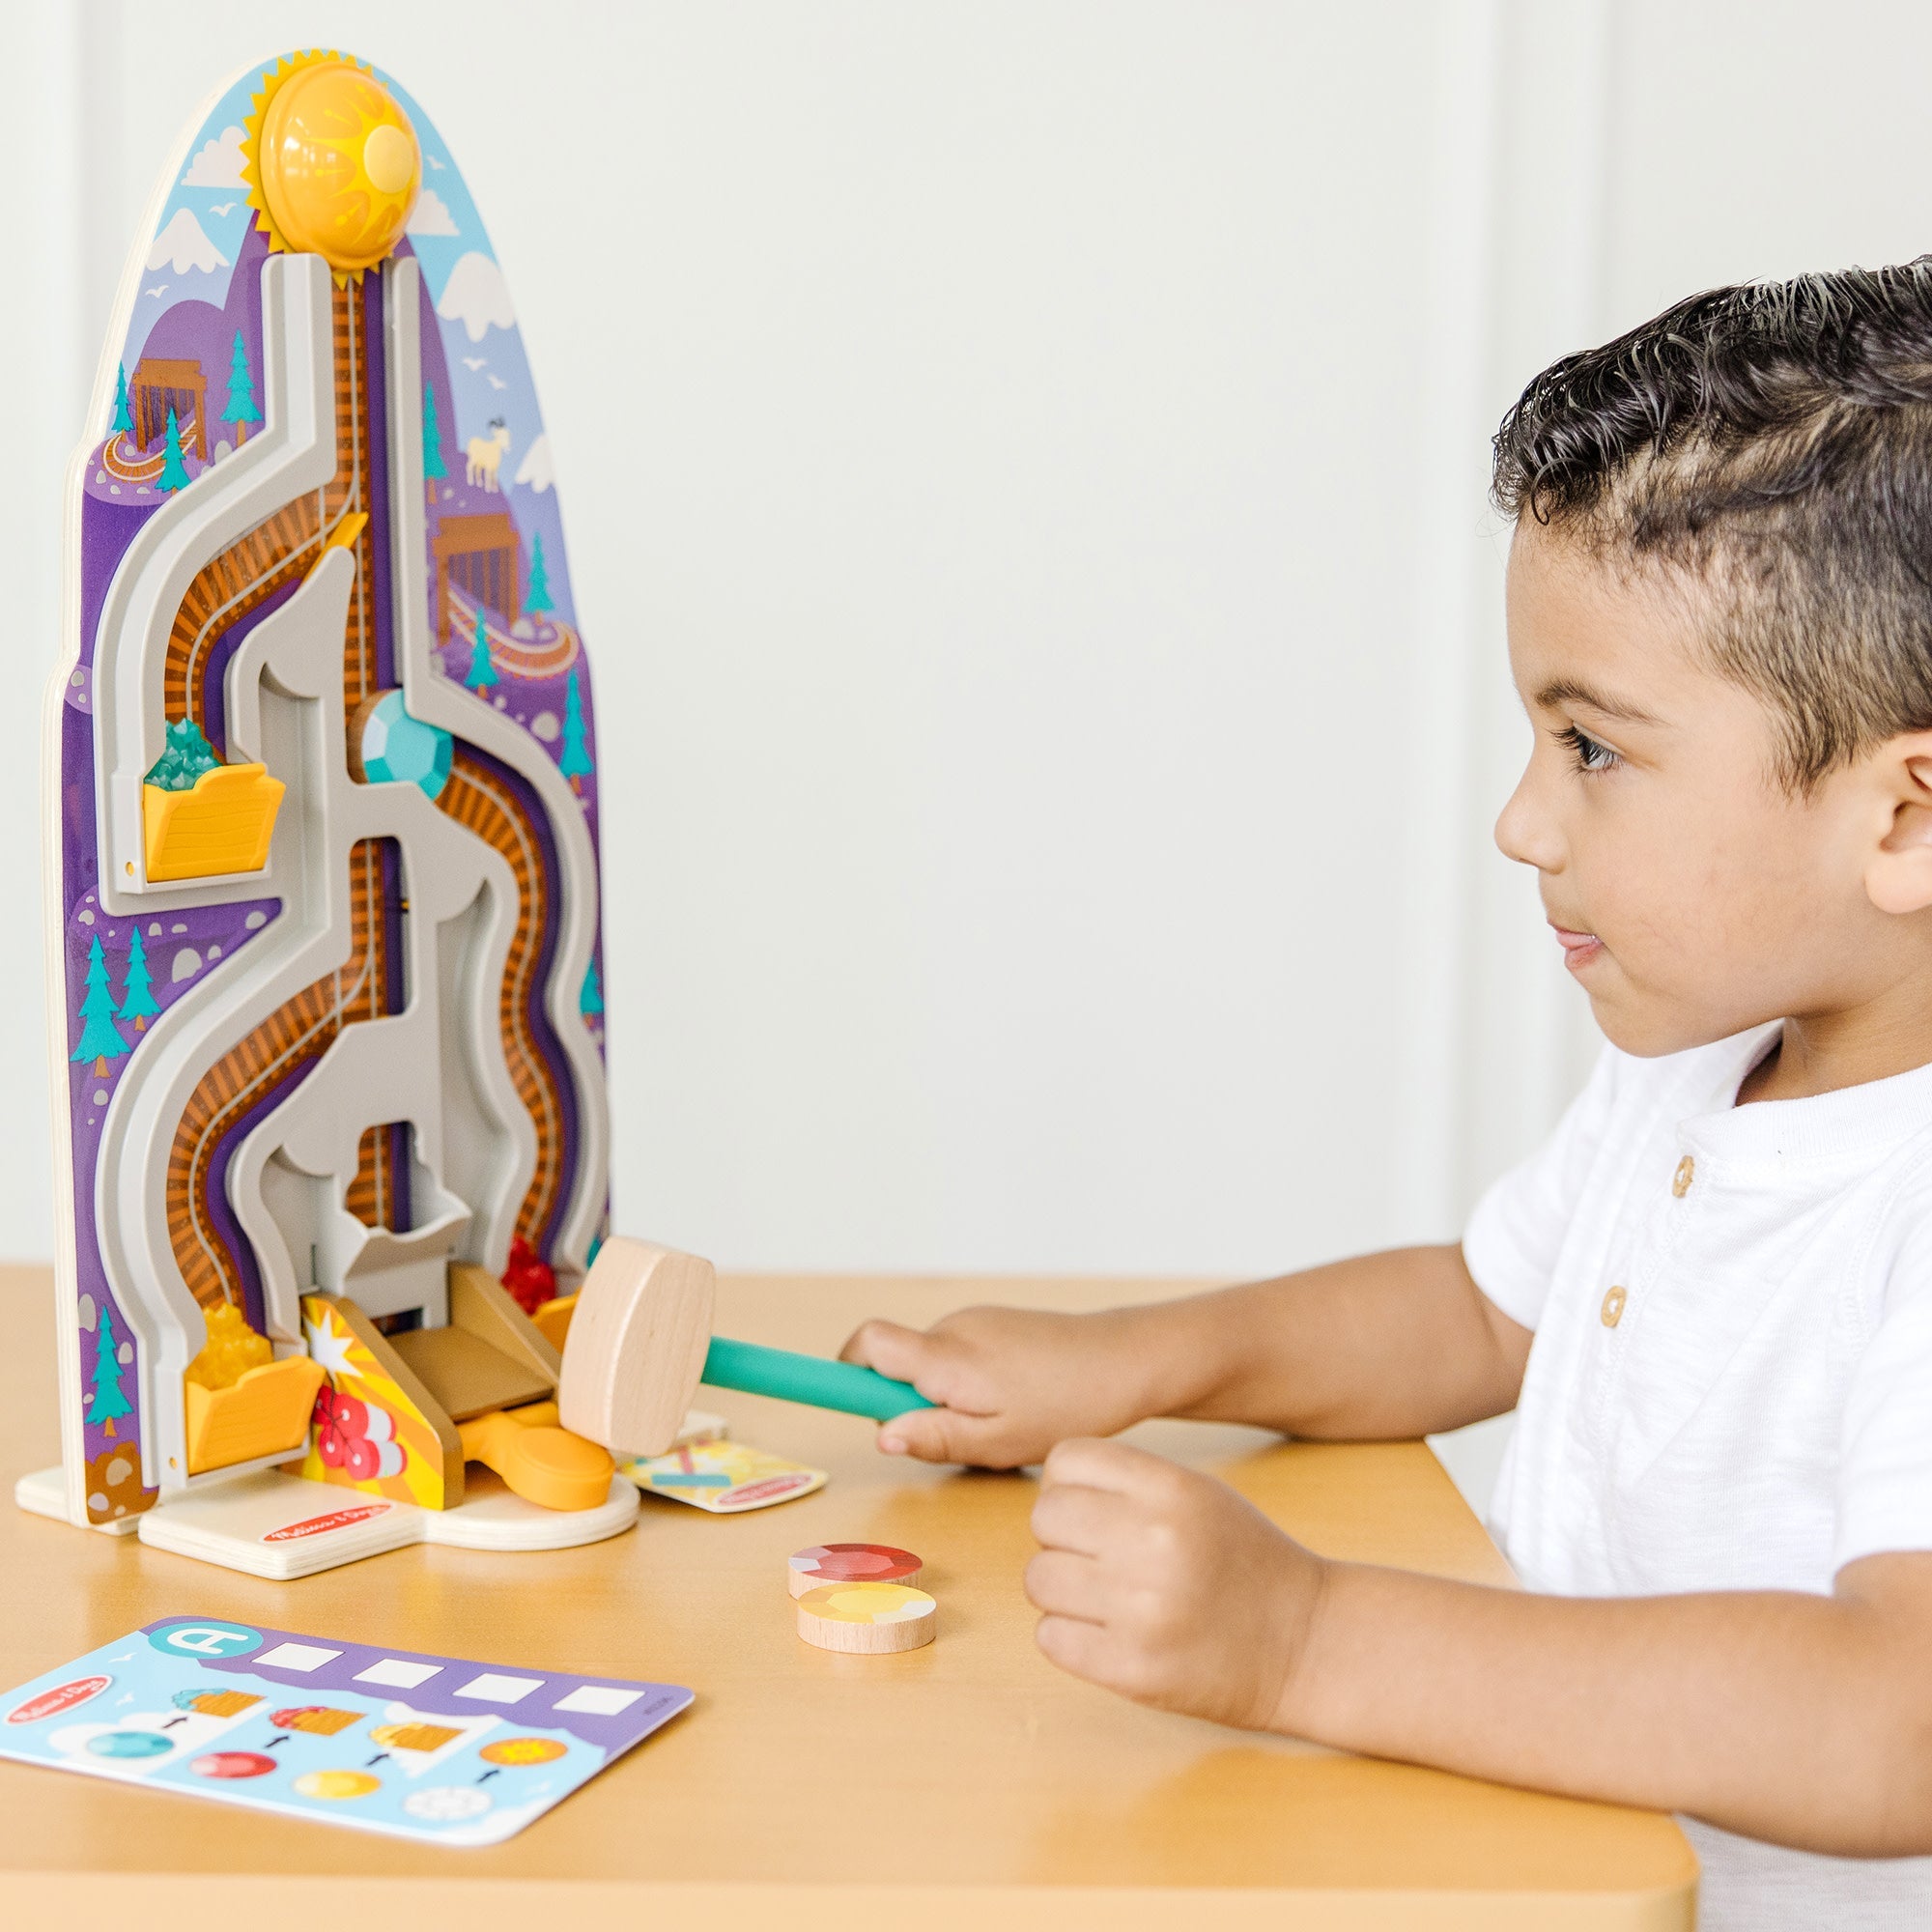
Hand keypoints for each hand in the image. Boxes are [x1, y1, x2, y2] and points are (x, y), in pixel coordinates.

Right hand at [838, 1305, 1166, 1466]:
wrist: (1124, 1360)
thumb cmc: (1064, 1405)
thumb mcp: (997, 1441)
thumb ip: (934, 1437)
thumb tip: (880, 1435)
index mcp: (946, 1357)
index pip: (867, 1344)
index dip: (843, 1369)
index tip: (836, 1395)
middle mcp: (953, 1329)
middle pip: (896, 1360)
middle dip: (906, 1401)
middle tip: (954, 1437)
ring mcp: (976, 1321)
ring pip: (932, 1363)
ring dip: (944, 1396)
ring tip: (998, 1423)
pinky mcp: (996, 1323)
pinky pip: (959, 1355)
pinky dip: (969, 1382)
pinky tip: (1013, 1404)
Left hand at [1025, 1437, 1325, 1730]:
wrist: (1305, 1643)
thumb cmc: (1241, 1561)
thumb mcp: (1197, 1493)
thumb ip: (1126, 1482)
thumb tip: (1045, 1491)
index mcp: (1172, 1488)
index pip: (1065, 1461)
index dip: (1067, 1486)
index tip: (1091, 1511)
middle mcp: (1155, 1541)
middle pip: (1044, 1518)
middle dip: (1062, 1539)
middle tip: (1097, 1559)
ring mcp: (1142, 1610)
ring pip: (1038, 1580)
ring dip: (1062, 1591)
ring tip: (1104, 1598)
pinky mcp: (1133, 1669)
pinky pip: (1051, 1637)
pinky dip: (1070, 1637)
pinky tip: (1109, 1634)